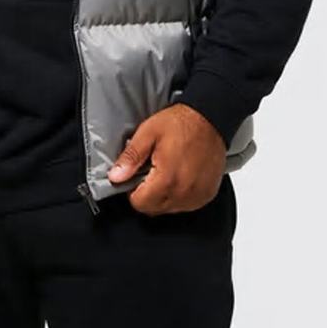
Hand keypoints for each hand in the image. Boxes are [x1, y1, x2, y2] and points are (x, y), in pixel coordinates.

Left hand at [106, 103, 225, 215]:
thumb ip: (131, 157)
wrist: (210, 118)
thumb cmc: (181, 123)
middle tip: (151, 170)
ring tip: (167, 170)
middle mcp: (184, 192)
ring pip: (170, 209)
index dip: (133, 190)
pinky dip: (180, 195)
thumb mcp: (149, 133)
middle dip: (147, 193)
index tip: (136, 176)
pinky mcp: (207, 194)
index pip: (140, 204)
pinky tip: (180, 175)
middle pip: (154, 209)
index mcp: (167, 179)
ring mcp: (198, 196)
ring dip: (164, 195)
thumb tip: (116, 176)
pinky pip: (187, 205)